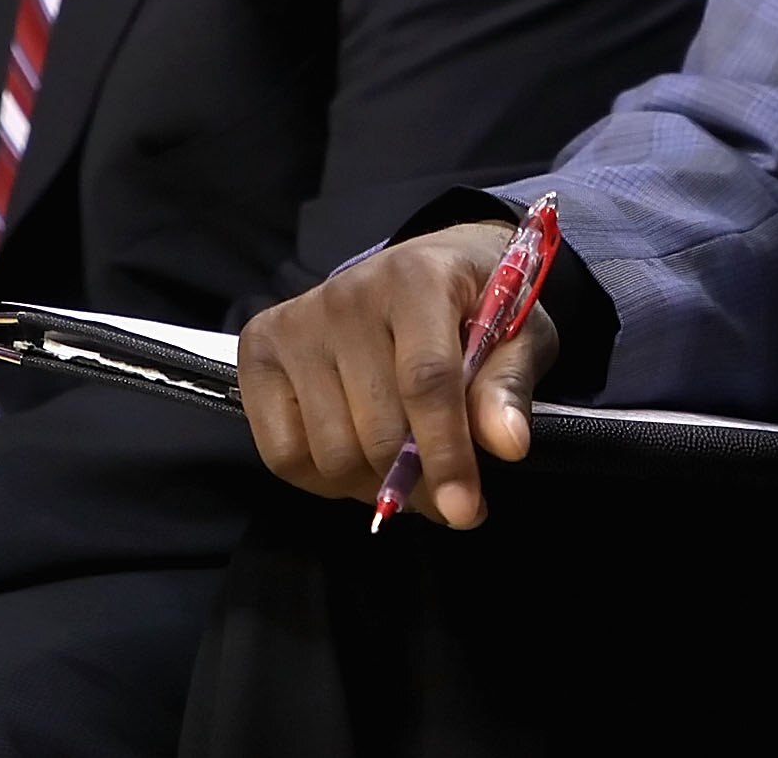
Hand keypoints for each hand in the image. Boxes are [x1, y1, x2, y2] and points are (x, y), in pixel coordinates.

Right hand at [236, 222, 556, 529]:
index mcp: (416, 278)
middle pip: (377, 429)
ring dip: (375, 483)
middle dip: (420, 482)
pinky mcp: (260, 351)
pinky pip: (284, 454)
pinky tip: (359, 456)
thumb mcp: (517, 335)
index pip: (425, 381)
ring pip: (331, 452)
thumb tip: (507, 443)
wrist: (429, 267)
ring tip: (407, 470)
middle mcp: (346, 296)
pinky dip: (325, 479)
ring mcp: (296, 324)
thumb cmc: (476, 305)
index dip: (446, 454)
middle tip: (450, 495)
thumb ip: (507, 386)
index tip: (465, 510)